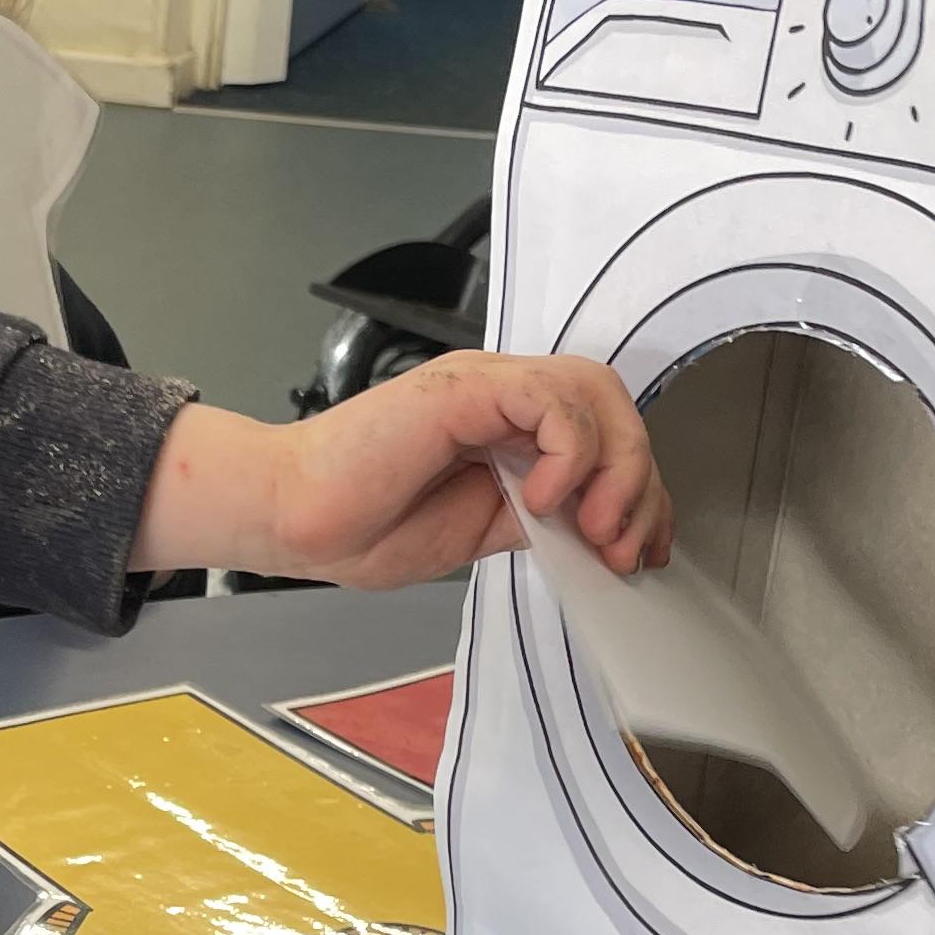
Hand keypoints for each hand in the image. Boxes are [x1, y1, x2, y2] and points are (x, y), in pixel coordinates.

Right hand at [133, 355, 671, 591]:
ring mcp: (484, 385)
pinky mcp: (464, 387)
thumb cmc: (359, 525)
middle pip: (613, 404)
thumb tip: (593, 527)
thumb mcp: (479, 532)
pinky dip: (567, 450)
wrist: (291, 518)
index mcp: (507, 428)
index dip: (641, 489)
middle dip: (638, 481)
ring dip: (615, 465)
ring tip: (592, 525)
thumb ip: (534, 517)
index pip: (606, 433)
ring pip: (593, 391)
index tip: (643, 549)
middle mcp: (502, 395)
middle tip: (620, 545)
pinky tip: (539, 497)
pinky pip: (549, 399)